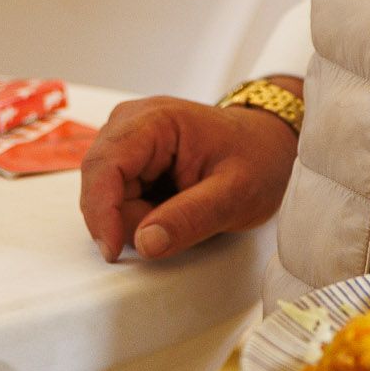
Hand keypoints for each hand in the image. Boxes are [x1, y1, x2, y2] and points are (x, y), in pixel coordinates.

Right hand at [79, 94, 297, 262]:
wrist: (270, 145)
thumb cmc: (258, 159)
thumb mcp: (235, 194)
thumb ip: (190, 218)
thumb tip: (144, 243)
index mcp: (155, 120)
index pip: (105, 166)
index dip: (102, 212)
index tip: (114, 250)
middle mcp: (132, 123)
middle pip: (100, 184)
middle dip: (128, 218)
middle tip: (175, 226)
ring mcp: (128, 140)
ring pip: (106, 196)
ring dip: (136, 217)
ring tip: (183, 210)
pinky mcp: (131, 159)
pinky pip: (116, 198)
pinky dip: (139, 214)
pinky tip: (171, 207)